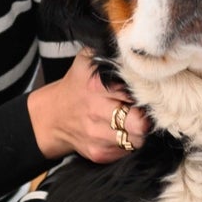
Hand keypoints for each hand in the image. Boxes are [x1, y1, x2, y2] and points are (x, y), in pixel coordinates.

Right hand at [27, 51, 150, 163]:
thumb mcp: (89, 60)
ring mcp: (96, 137)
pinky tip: (120, 131)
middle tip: (144, 111)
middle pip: (140, 125)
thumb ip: (112, 52)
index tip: (148, 94)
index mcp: (96, 87)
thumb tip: (136, 47)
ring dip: (139, 132)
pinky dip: (128, 143)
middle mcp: (95, 113)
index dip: (147, 95)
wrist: (53, 116)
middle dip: (146, 118)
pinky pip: (126, 152)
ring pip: (136, 141)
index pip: (137, 96)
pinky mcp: (98, 154)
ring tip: (131, 120)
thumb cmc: (78, 85)